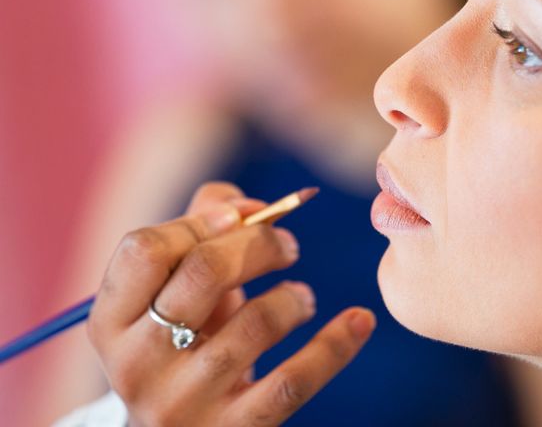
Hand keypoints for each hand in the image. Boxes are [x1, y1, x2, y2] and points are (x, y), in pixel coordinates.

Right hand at [87, 182, 375, 425]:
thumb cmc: (178, 344)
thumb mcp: (173, 294)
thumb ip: (198, 231)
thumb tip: (250, 207)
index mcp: (111, 320)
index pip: (146, 248)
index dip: (200, 221)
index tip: (243, 217)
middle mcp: (134, 363)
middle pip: (204, 271)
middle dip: (259, 244)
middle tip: (289, 246)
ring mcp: (180, 403)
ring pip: (255, 323)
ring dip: (292, 296)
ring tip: (303, 296)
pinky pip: (292, 382)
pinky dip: (335, 345)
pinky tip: (360, 320)